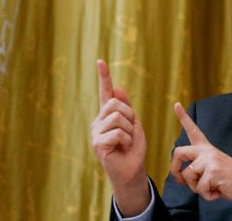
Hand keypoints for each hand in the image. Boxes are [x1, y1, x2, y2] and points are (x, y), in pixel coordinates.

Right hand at [91, 59, 149, 214]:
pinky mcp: (97, 144)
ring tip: (126, 141)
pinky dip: (126, 139)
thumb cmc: (133, 148)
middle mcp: (99, 121)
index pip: (105, 92)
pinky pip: (118, 132)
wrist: (132, 170)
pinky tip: (121, 148)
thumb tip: (118, 88)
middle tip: (130, 132)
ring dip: (129, 129)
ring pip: (117, 116)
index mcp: (108, 114)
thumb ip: (127, 107)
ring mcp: (96, 132)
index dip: (104, 77)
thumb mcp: (134, 124)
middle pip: (115, 103)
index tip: (101, 61)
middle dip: (129, 115)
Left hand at [170, 103, 231, 209]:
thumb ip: (199, 169)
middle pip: (179, 152)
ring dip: (196, 188)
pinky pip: (199, 189)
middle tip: (181, 181)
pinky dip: (207, 196)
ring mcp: (211, 160)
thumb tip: (181, 177)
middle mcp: (208, 151)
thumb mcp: (214, 170)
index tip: (177, 104)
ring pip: (187, 176)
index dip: (183, 117)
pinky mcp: (213, 172)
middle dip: (174, 169)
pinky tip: (218, 192)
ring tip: (211, 187)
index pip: (194, 130)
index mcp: (208, 149)